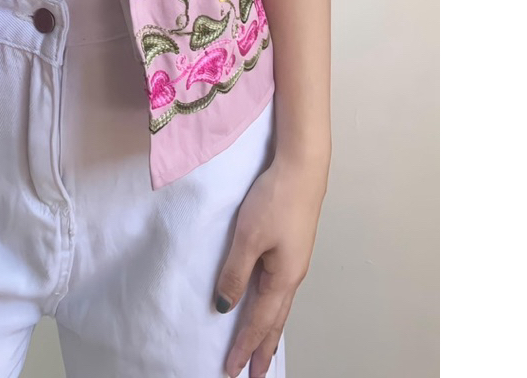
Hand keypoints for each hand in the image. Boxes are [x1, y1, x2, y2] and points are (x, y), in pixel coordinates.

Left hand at [216, 155, 327, 377]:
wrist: (302, 170)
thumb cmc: (274, 201)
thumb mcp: (248, 237)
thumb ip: (235, 272)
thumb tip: (224, 306)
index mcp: (282, 278)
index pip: (259, 322)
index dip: (244, 347)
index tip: (231, 371)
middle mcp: (292, 276)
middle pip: (274, 321)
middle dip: (262, 349)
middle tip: (253, 375)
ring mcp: (294, 262)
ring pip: (278, 306)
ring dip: (268, 330)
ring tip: (261, 350)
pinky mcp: (291, 248)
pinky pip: (279, 289)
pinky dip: (272, 308)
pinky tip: (267, 305)